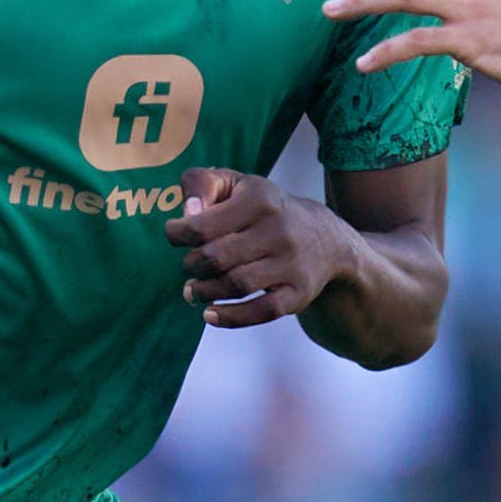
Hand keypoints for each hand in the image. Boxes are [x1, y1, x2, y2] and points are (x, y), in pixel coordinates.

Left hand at [168, 168, 351, 326]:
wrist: (324, 239)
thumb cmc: (266, 210)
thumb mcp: (237, 184)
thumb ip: (202, 184)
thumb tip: (186, 215)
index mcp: (259, 198)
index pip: (201, 225)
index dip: (177, 234)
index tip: (176, 236)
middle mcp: (278, 229)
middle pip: (215, 258)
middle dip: (191, 265)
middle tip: (190, 266)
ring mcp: (291, 263)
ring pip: (235, 285)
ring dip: (204, 291)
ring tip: (193, 290)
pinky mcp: (298, 293)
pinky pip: (261, 311)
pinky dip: (230, 318)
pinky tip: (210, 315)